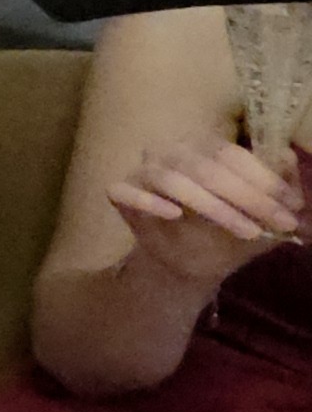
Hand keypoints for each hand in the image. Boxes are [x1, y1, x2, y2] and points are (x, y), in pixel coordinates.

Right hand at [108, 139, 305, 286]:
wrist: (187, 264)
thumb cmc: (224, 231)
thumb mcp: (260, 213)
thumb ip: (277, 186)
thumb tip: (288, 158)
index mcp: (201, 147)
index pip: (230, 153)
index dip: (263, 178)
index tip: (293, 206)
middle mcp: (169, 151)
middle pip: (205, 166)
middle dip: (247, 196)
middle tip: (279, 222)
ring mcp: (141, 171)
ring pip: (172, 179)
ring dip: (213, 206)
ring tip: (247, 231)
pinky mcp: (119, 193)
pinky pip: (127, 192)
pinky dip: (149, 201)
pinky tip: (173, 215)